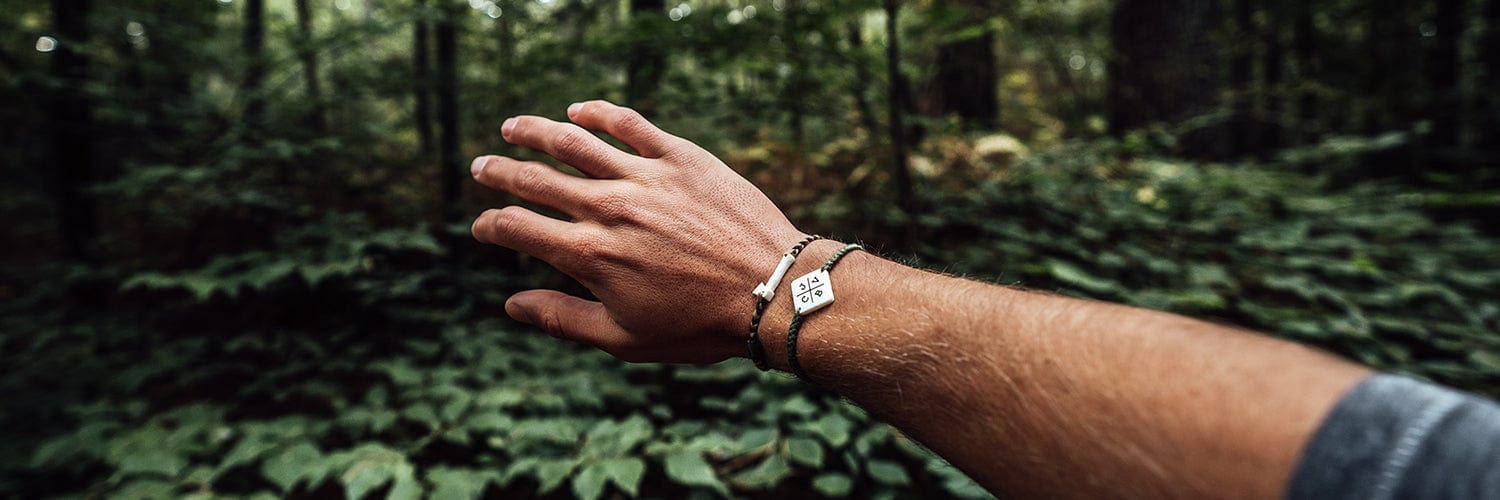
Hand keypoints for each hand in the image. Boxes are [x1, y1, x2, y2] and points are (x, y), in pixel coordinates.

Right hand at [470, 100, 806, 362]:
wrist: (771, 291)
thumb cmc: (700, 325)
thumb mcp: (625, 337)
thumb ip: (563, 318)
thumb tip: (512, 305)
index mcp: (590, 255)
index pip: (518, 228)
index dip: (491, 225)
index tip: (482, 226)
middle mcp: (609, 209)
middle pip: (536, 179)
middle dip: (500, 172)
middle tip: (481, 166)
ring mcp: (645, 178)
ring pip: (574, 142)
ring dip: (536, 132)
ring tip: (514, 127)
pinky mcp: (681, 157)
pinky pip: (629, 124)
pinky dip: (597, 113)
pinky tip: (578, 111)